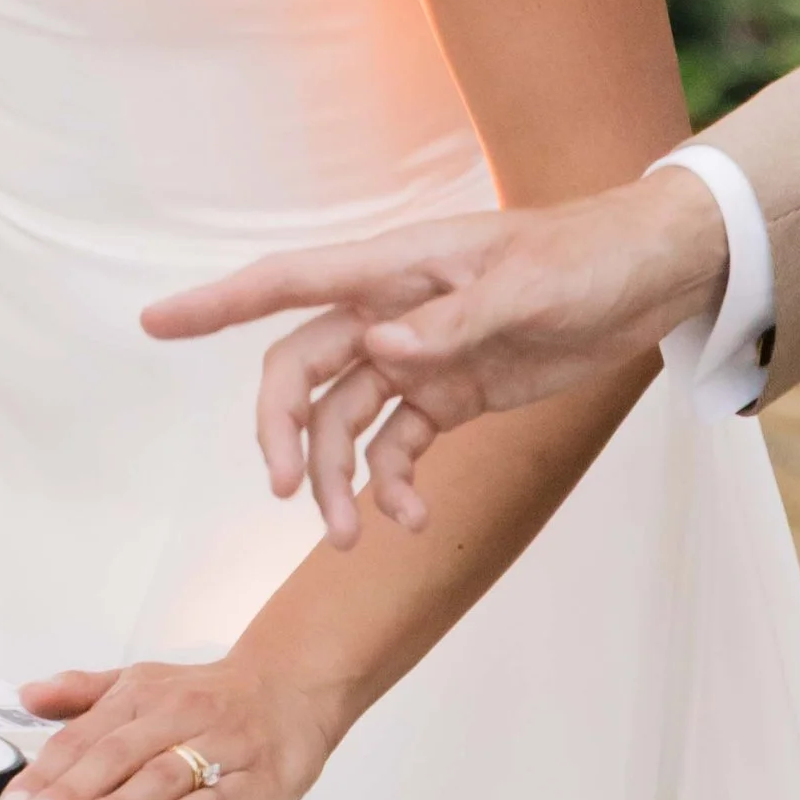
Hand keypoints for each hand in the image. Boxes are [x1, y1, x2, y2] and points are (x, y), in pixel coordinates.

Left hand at [0, 653, 340, 799]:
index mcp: (141, 697)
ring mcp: (218, 746)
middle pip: (116, 755)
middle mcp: (176, 717)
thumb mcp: (140, 682)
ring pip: (162, 775)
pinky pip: (222, 795)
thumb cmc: (209, 694)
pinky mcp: (257, 775)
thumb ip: (83, 693)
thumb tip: (28, 696)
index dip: (46, 772)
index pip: (84, 736)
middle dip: (71, 791)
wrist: (292, 684)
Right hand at [142, 171, 729, 544]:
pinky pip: (396, 446)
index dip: (217, 304)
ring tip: (351, 538)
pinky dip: (394, 486)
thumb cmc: (581, 260)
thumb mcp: (525, 289)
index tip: (155, 323)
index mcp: (393, 269)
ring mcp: (417, 356)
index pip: (287, 283)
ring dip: (337, 479)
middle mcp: (389, 312)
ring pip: (343, 421)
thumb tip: (383, 351)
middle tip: (290, 496)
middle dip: (284, 433)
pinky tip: (414, 519)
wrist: (644, 278)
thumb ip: (453, 322)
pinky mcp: (450, 394)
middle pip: (302, 371)